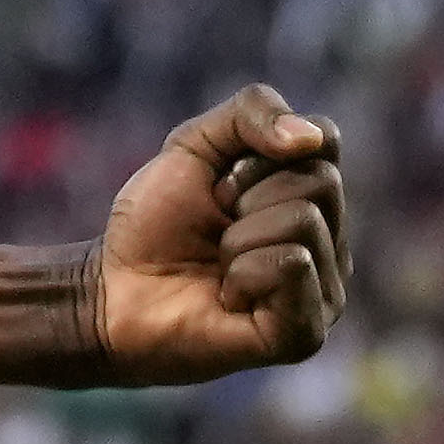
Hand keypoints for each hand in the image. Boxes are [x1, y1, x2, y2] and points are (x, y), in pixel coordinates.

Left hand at [83, 87, 354, 382]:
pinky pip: (293, 265)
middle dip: (247, 196)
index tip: (221, 185)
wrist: (112, 292)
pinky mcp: (306, 333)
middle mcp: (332, 244)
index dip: (258, 152)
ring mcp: (325, 292)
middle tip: (217, 230)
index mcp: (314, 198)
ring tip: (219, 266)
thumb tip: (311, 138)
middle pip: (320, 181)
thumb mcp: (195, 143)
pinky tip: (227, 298)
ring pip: (303, 222)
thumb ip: (253, 111)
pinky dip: (243, 273)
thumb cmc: (156, 224)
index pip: (325, 139)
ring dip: (237, 239)